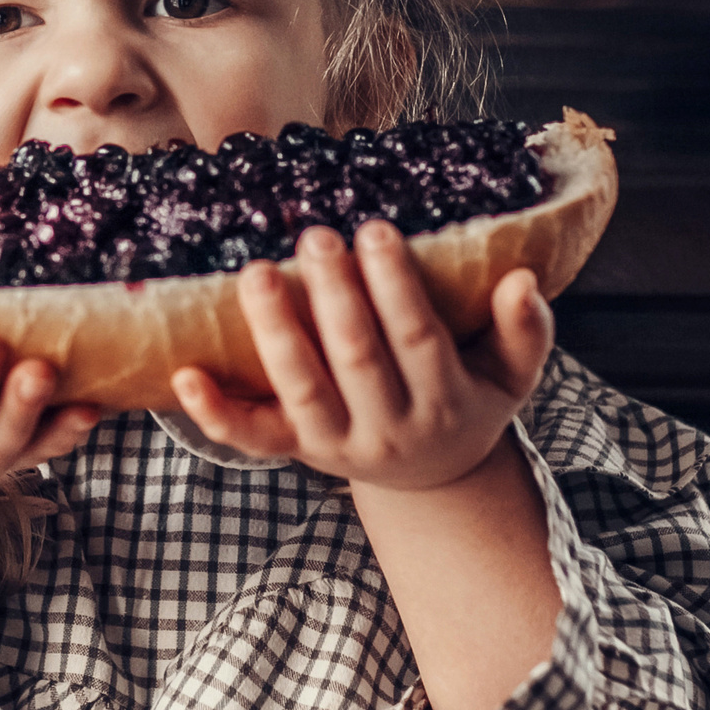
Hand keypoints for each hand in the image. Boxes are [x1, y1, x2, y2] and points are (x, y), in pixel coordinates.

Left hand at [170, 222, 553, 492]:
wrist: (436, 480)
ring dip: (275, 331)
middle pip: (356, 359)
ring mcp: (337, 445)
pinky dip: (215, 411)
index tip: (374, 230)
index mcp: (445, 403)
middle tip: (314, 235)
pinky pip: (251, 438)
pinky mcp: (296, 452)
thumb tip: (521, 279)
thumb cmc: (470, 400)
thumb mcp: (511, 376)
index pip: (417, 337)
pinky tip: (184, 375)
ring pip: (301, 390)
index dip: (394, 285)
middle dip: (334, 295)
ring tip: (256, 272)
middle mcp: (390, 428)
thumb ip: (525, 331)